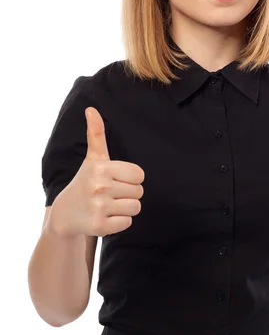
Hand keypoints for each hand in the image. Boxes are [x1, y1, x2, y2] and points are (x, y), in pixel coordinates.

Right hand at [49, 107, 144, 237]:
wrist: (64, 214)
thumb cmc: (85, 181)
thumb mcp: (93, 158)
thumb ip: (96, 133)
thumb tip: (91, 108)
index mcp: (102, 167)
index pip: (139, 174)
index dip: (130, 178)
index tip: (115, 180)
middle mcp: (99, 186)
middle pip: (139, 192)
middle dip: (128, 194)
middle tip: (110, 194)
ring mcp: (99, 207)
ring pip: (135, 208)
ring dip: (125, 209)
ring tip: (108, 205)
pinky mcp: (99, 226)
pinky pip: (127, 223)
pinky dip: (119, 222)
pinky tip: (105, 217)